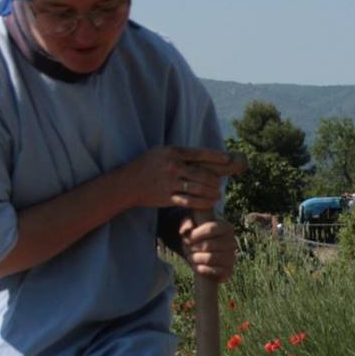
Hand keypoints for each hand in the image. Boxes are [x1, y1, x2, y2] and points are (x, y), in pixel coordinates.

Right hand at [122, 146, 240, 212]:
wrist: (127, 184)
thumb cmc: (145, 166)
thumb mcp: (160, 152)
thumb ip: (179, 154)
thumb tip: (200, 155)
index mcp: (172, 152)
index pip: (199, 153)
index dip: (215, 156)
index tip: (227, 159)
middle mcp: (172, 166)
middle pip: (202, 173)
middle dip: (215, 180)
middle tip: (221, 183)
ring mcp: (170, 183)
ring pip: (198, 188)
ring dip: (212, 192)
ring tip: (218, 194)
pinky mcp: (167, 197)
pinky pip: (190, 201)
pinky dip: (202, 203)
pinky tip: (209, 203)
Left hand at [178, 217, 237, 281]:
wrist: (204, 258)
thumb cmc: (198, 239)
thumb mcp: (191, 227)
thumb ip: (186, 223)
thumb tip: (185, 231)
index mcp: (226, 227)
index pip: (210, 228)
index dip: (195, 234)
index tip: (187, 239)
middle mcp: (232, 242)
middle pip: (208, 245)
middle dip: (193, 248)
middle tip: (187, 250)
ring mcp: (231, 257)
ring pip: (210, 258)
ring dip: (196, 258)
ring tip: (192, 257)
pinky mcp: (228, 271)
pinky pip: (213, 271)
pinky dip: (202, 269)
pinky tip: (198, 266)